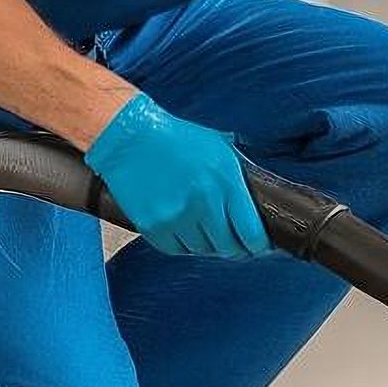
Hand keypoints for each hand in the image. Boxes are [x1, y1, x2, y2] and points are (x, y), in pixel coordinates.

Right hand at [84, 93, 272, 258]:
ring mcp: (177, 217)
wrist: (129, 136)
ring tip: (201, 223)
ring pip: (203, 250)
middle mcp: (204, 203)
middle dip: (234, 247)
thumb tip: (258, 212)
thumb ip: (239, 184)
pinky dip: (182, 242)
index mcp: (226, 182)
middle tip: (232, 239)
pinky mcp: (153, 227)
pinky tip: (181, 224)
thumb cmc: (177, 140)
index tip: (258, 246)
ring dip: (206, 243)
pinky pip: (177, 249)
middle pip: (228, 248)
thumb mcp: (221, 152)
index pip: (253, 235)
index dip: (258, 246)